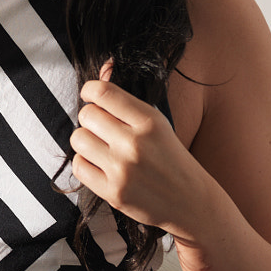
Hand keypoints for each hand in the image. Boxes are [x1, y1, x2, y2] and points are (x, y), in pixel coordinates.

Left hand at [69, 61, 204, 235]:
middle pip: (86, 115)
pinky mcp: (113, 192)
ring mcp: (122, 169)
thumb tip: (103, 67)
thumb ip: (127, 100)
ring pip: (78, 139)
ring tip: (101, 147)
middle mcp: (135, 143)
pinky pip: (79, 166)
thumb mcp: (158, 124)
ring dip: (85, 141)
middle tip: (102, 129)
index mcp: (149, 121)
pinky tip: (100, 165)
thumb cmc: (172, 159)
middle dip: (90, 119)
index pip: (102, 92)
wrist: (192, 203)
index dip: (89, 90)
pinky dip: (85, 163)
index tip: (90, 95)